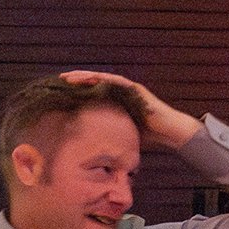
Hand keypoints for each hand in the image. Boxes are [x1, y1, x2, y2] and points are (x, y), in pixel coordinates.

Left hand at [59, 70, 202, 148]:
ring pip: (102, 79)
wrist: (168, 131)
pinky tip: (90, 78)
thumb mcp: (122, 134)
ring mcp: (127, 88)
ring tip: (70, 77)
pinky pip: (115, 81)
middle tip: (60, 80)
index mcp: (115, 101)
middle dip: (78, 80)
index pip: (93, 92)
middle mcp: (120, 91)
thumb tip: (96, 151)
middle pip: (95, 83)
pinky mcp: (134, 88)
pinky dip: (102, 79)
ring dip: (86, 77)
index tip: (62, 90)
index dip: (78, 90)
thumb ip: (110, 135)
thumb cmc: (147, 135)